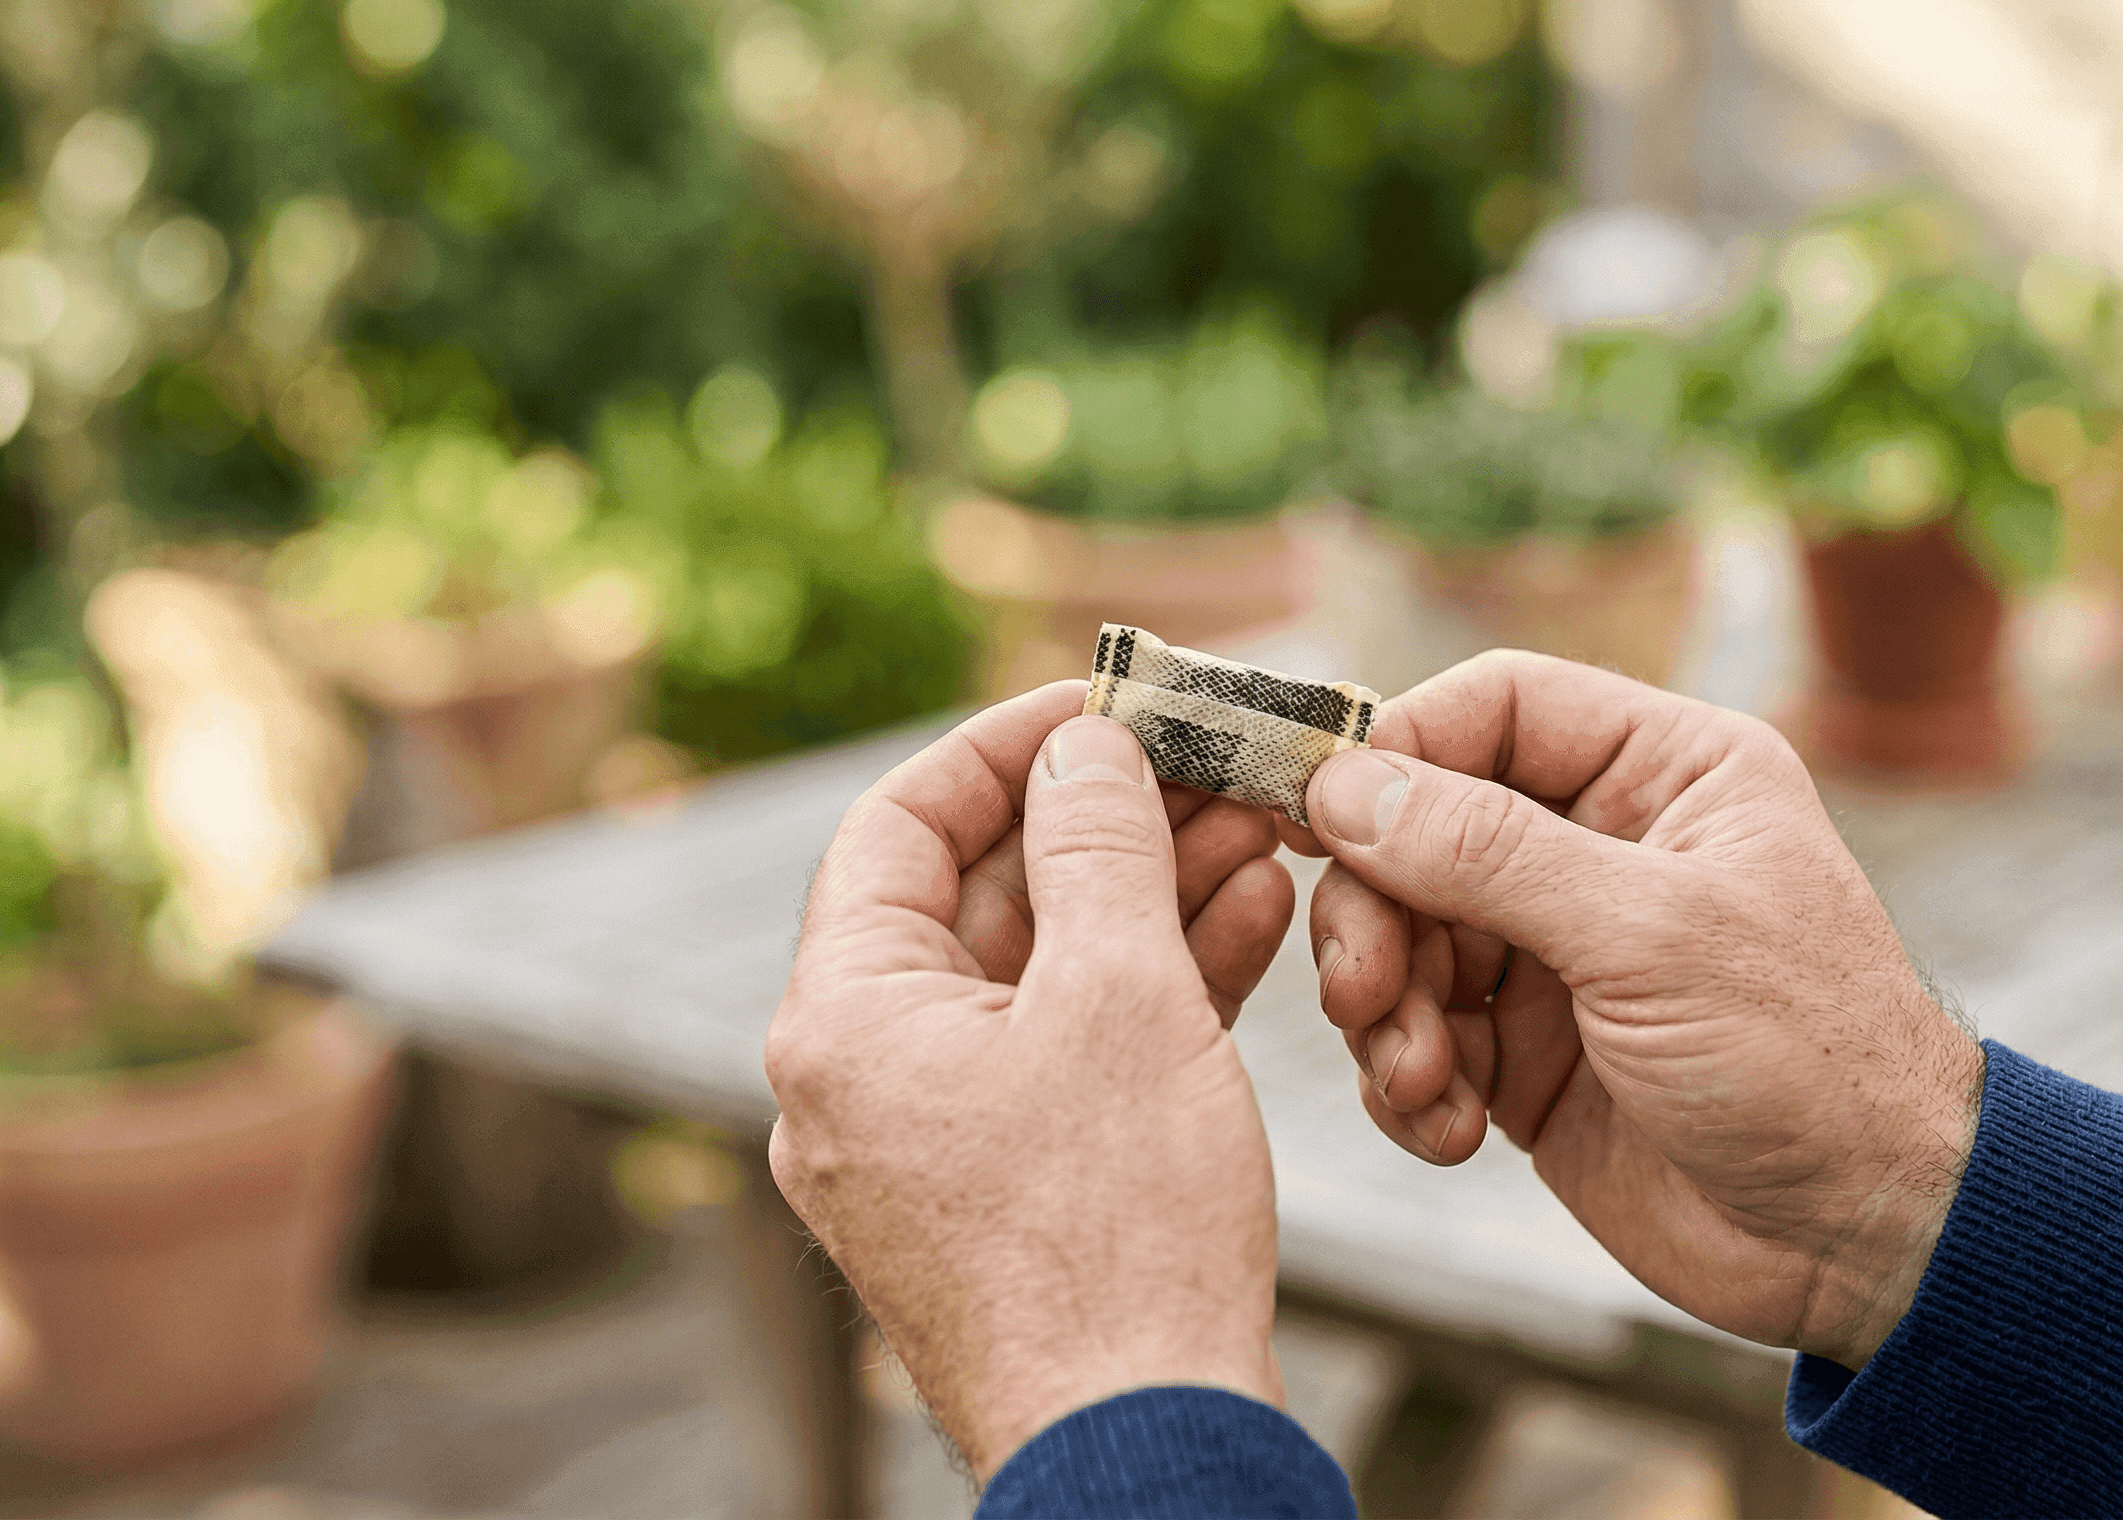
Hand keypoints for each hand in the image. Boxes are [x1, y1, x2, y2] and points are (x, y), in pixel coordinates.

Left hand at [766, 683, 1294, 1476]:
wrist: (1145, 1445)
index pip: (901, 825)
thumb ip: (1099, 848)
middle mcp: (859, 1080)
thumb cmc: (1119, 1234)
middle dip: (1104, 825)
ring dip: (1141, 901)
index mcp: (843, 1022)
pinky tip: (1246, 927)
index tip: (1103, 703)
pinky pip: (1058, 1056)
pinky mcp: (997, 1192)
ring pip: (1033, 977)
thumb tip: (1085, 749)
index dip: (1006, 746)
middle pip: (977, 898)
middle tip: (1208, 768)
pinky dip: (1142, 993)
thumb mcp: (1121, 998)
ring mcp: (926, 1143)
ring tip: (1253, 836)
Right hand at [1303, 652, 1981, 1367]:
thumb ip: (1489, 852)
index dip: (1397, 751)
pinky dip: (1408, 1084)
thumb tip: (1345, 786)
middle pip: (1420, 830)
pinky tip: (1449, 1130)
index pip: (1494, 709)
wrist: (1864, 1241)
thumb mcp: (1649, 934)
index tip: (1320, 818)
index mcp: (1664, 773)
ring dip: (1385, 1013)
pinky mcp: (1524, 1056)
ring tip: (1421, 1082)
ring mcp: (1558, 955)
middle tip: (1363, 993)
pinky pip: (1416, 1037)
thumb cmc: (1810, 1060)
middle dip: (1375, 915)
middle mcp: (1603, 849)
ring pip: (1403, 940)